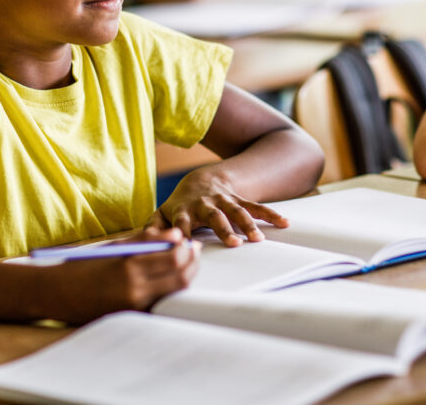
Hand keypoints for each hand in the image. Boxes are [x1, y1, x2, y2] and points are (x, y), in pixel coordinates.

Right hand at [48, 228, 197, 323]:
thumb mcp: (114, 247)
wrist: (56, 294)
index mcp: (130, 266)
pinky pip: (158, 303)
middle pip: (180, 278)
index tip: (190, 243)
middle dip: (192, 264)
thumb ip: (146, 241)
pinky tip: (166, 280)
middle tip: (194, 253)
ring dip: (183, 277)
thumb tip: (175, 235)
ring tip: (183, 264)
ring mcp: (134, 306)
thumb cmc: (83, 266)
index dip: (187, 250)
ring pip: (173, 293)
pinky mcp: (131, 316)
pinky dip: (167, 291)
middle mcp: (135, 288)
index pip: (174, 259)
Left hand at [148, 169, 288, 246]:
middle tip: (233, 244)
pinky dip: (271, 215)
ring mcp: (224, 201)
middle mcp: (205, 204)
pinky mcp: (239, 200)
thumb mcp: (163, 213)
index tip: (184, 244)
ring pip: (238, 211)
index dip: (182, 231)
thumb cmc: (180, 205)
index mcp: (184, 210)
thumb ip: (153, 228)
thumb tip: (140, 242)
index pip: (181, 222)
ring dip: (248, 224)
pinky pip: (257, 207)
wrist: (200, 181)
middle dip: (224, 229)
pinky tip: (285, 224)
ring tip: (257, 239)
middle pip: (215, 216)